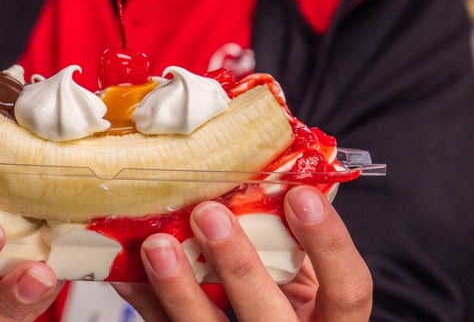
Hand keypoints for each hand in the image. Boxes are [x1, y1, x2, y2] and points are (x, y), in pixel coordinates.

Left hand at [113, 185, 372, 320]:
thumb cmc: (289, 306)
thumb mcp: (307, 279)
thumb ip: (295, 239)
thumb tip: (277, 167)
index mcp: (330, 321)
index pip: (347, 290)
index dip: (329, 244)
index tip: (300, 194)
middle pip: (269, 318)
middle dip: (238, 265)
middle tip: (208, 213)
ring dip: (179, 288)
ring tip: (157, 245)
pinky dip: (145, 300)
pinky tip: (126, 274)